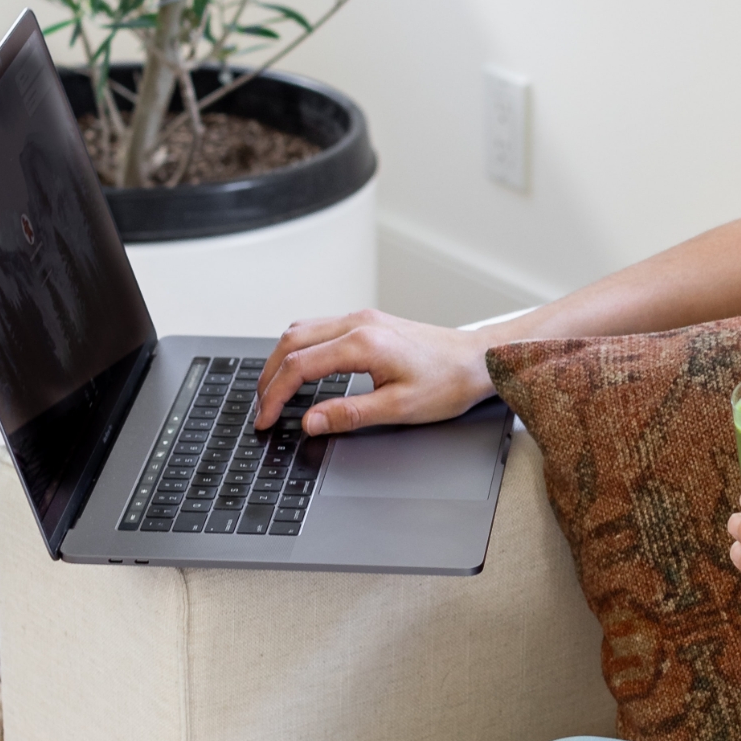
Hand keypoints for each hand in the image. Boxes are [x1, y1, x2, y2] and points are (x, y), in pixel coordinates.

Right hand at [254, 309, 493, 433]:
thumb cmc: (448, 382)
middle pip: (291, 341)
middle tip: (263, 408)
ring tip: (275, 391)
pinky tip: (301, 369)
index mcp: (362, 343)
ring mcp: (363, 318)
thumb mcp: (399, 408)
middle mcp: (359, 322)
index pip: (299, 367)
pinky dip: (300, 348)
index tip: (266, 420)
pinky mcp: (370, 321)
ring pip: (302, 329)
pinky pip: (320, 328)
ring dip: (282, 359)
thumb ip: (349, 415)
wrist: (478, 360)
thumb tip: (310, 422)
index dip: (274, 396)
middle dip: (269, 376)